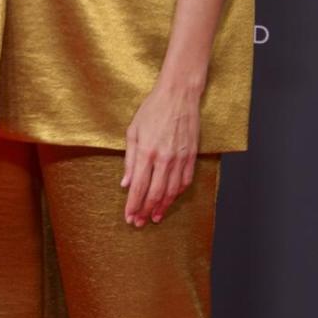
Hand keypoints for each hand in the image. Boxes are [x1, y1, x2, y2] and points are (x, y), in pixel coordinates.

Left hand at [120, 77, 200, 227]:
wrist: (179, 95)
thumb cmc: (152, 109)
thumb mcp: (133, 131)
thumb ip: (129, 160)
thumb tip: (125, 183)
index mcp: (146, 152)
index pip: (139, 187)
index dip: (133, 205)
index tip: (129, 217)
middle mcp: (164, 158)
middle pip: (154, 194)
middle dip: (146, 211)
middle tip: (140, 222)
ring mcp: (180, 158)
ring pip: (171, 191)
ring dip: (162, 207)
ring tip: (155, 217)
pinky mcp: (191, 155)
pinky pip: (185, 181)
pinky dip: (177, 194)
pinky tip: (170, 200)